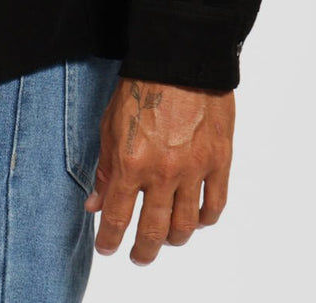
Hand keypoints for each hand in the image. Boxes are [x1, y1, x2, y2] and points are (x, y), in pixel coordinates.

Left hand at [85, 77, 233, 265]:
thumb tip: (96, 204)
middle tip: (138, 256)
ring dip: (174, 239)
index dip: (111, 240)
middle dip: (143, 250)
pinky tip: (195, 219)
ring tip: (166, 239)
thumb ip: (106, 168)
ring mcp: (195, 169)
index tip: (107, 249)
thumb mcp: (110, 125)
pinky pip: (214, 205)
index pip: (118, 217)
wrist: (180, 59)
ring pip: (186, 226)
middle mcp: (164, 172)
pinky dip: (204, 219)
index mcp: (132, 162)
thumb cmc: (140, 87)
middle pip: (154, 231)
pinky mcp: (219, 161)